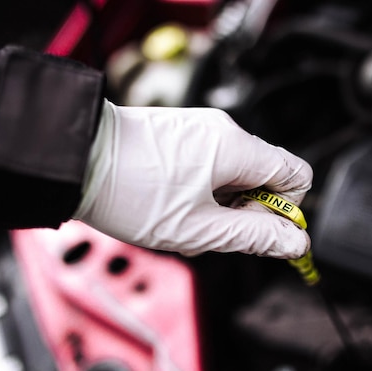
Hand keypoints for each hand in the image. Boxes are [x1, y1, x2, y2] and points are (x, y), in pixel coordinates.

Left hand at [73, 100, 312, 258]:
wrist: (75, 159)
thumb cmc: (130, 192)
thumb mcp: (199, 229)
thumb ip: (255, 236)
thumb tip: (296, 242)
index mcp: (236, 148)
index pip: (297, 175)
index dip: (286, 211)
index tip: (259, 232)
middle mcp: (224, 129)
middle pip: (268, 175)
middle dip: (251, 209)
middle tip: (214, 229)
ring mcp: (202, 127)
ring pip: (239, 172)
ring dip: (226, 202)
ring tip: (187, 216)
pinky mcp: (184, 132)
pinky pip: (215, 163)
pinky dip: (208, 188)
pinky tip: (176, 201)